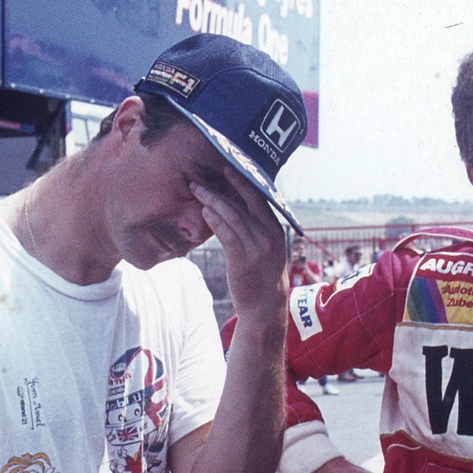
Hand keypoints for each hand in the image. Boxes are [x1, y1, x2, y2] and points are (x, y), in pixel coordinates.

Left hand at [191, 167, 285, 314]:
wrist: (265, 306)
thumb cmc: (261, 274)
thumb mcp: (265, 247)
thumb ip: (255, 227)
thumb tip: (236, 205)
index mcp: (275, 228)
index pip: (259, 197)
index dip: (242, 180)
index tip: (227, 166)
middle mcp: (269, 234)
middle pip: (246, 201)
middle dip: (225, 185)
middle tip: (205, 173)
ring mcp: (257, 247)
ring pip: (233, 216)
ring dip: (213, 200)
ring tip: (197, 190)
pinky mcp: (243, 260)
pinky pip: (228, 235)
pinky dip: (216, 221)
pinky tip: (205, 211)